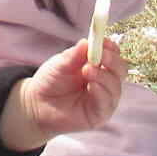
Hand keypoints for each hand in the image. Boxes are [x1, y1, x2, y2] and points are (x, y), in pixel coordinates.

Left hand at [2, 36, 125, 148]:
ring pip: (115, 86)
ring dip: (104, 76)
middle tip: (101, 55)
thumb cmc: (50, 81)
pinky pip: (107, 103)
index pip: (113, 55)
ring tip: (87, 70)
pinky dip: (102, 93)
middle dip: (113, 61)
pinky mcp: (99, 115)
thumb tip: (87, 41)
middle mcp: (104, 82)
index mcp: (97, 66)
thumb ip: (74, 55)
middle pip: (121, 70)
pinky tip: (92, 86)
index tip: (104, 41)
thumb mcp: (60, 64)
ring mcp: (103, 98)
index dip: (111, 48)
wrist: (35, 104)